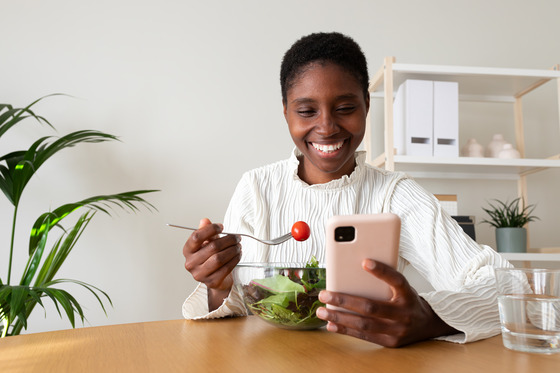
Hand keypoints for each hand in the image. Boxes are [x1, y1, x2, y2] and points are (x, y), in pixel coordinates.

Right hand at [183, 218, 241, 310]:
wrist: (215, 279)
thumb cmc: (210, 258)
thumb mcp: (207, 242)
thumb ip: (206, 231)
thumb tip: (205, 221)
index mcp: (187, 251)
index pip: (197, 237)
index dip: (211, 229)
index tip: (221, 227)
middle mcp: (191, 263)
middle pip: (212, 247)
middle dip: (228, 240)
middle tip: (237, 237)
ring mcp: (200, 274)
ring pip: (220, 258)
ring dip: (233, 250)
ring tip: (238, 246)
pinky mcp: (211, 282)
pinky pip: (226, 268)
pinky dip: (234, 259)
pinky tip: (238, 255)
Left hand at [316, 259, 457, 346]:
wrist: (427, 324)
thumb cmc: (407, 300)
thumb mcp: (402, 287)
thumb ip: (384, 280)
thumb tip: (355, 268)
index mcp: (408, 294)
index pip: (397, 280)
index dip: (382, 271)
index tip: (365, 262)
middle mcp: (404, 313)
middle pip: (371, 307)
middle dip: (344, 300)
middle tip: (324, 294)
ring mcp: (397, 330)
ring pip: (365, 324)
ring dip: (339, 317)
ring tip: (322, 311)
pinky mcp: (390, 342)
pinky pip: (365, 336)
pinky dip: (346, 330)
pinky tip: (331, 324)